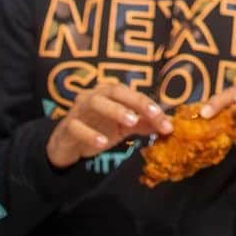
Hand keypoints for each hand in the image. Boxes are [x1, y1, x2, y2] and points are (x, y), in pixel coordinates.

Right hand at [46, 78, 172, 168]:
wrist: (68, 144)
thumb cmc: (98, 128)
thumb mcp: (123, 127)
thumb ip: (143, 124)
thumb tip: (168, 125)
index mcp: (110, 93)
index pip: (132, 94)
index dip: (149, 105)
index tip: (165, 119)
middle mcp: (95, 95)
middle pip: (114, 91)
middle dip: (134, 101)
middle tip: (151, 115)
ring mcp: (79, 109)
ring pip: (94, 102)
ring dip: (114, 110)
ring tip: (130, 122)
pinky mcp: (67, 125)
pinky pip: (77, 126)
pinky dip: (90, 133)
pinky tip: (102, 143)